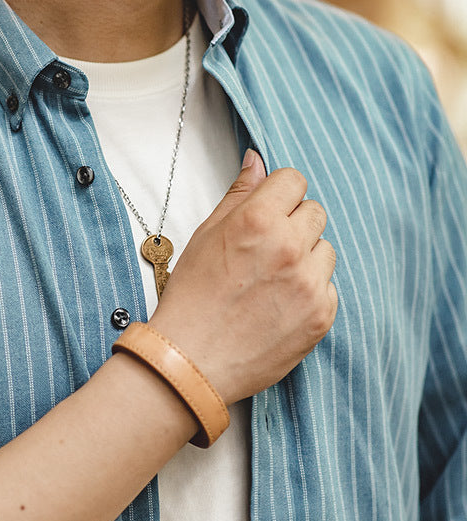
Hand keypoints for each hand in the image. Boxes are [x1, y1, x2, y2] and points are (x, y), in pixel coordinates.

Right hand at [149, 149, 337, 404]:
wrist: (190, 359)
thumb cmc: (190, 297)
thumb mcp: (205, 236)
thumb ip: (238, 195)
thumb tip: (257, 160)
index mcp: (257, 220)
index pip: (294, 181)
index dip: (278, 196)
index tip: (267, 213)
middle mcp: (289, 247)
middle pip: (314, 212)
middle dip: (293, 225)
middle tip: (264, 252)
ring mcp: (309, 283)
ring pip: (325, 250)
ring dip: (305, 259)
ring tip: (271, 283)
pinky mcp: (321, 315)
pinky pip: (328, 287)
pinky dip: (309, 293)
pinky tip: (278, 306)